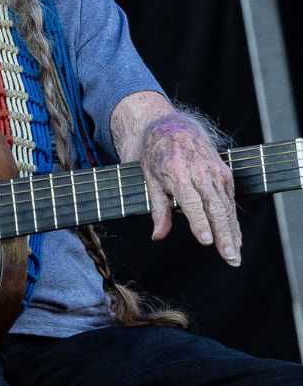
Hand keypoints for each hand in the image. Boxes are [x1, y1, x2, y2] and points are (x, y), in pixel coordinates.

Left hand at [141, 117, 239, 264]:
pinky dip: (233, 222)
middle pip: (215, 208)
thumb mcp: (149, 179)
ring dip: (232, 233)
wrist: (173, 127)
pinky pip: (230, 202)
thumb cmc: (156, 156)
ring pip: (226, 207)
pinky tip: (235, 240)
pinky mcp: (225, 174)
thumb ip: (157, 209)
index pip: (191, 202)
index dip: (199, 222)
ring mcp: (216, 173)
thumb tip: (157, 236)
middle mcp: (200, 172)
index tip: (206, 241)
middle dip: (223, 234)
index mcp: (177, 172)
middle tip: (229, 257)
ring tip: (234, 256)